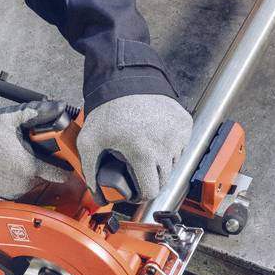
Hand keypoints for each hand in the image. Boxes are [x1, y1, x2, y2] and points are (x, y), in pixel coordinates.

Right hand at [0, 104, 71, 200]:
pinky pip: (19, 184)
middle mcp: (26, 183)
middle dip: (44, 161)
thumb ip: (37, 113)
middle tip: (34, 147)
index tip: (64, 156)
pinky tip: (7, 163)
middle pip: (46, 175)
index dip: (65, 164)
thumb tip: (57, 107)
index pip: (62, 174)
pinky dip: (17, 175)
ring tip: (16, 153)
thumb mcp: (10, 119)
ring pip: (32, 180)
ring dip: (30, 168)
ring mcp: (15, 190)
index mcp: (31, 167)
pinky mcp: (4, 194)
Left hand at [76, 93, 192, 201]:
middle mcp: (165, 146)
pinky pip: (180, 145)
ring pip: (173, 163)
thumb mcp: (90, 141)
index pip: (151, 191)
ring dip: (160, 161)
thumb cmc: (108, 108)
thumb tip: (96, 194)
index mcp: (144, 153)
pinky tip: (154, 137)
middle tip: (135, 167)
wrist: (125, 80)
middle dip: (148, 177)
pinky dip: (169, 145)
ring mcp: (178, 134)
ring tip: (143, 148)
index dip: (140, 194)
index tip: (134, 190)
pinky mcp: (184, 124)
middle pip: (162, 179)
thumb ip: (89, 171)